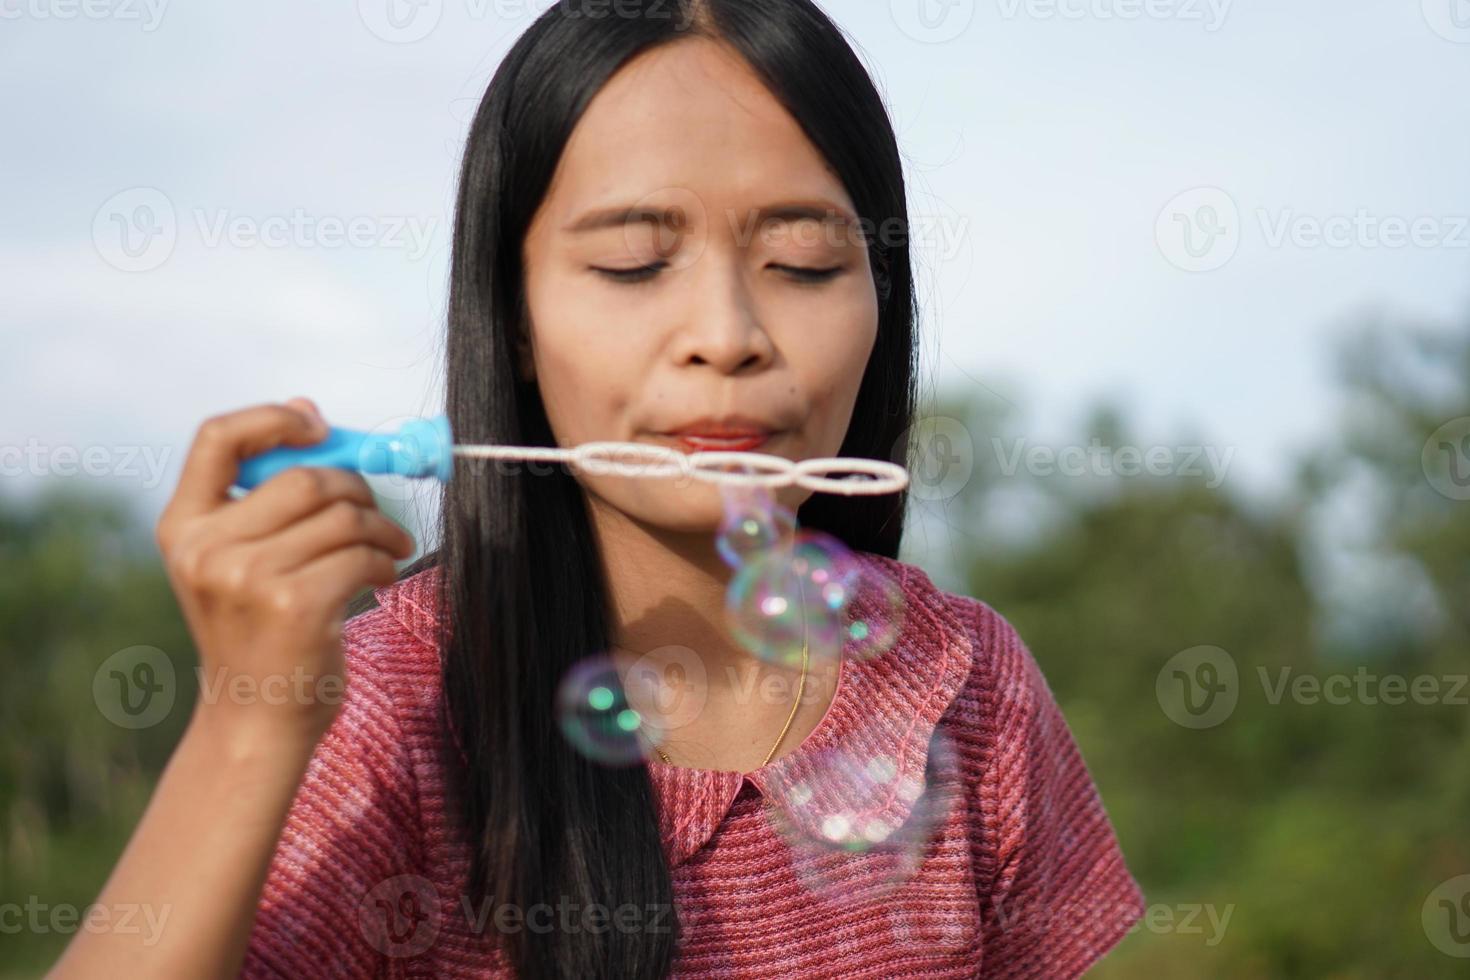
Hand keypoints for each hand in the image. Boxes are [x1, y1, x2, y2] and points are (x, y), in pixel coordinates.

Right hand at [155, 398, 414, 748]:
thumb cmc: (260, 632)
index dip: (273, 418)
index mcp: (183, 527)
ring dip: (380, 528)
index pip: (217, 438)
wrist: (256, 720)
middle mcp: (207, 549)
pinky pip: (361, 554)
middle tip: (376, 513)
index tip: (319, 426)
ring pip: (343, 516)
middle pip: (304, 476)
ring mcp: (248, 578)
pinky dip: (384, 561)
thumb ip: (264, 495)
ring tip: (387, 551)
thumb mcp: (237, 561)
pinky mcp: (296, 605)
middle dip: (356, 487)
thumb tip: (309, 410)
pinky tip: (381, 579)